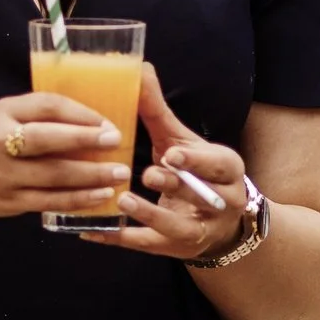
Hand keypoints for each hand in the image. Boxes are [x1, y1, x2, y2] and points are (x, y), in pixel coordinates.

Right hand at [0, 91, 134, 222]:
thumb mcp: (4, 114)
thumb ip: (40, 113)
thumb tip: (92, 119)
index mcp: (2, 114)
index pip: (45, 107)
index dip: (79, 113)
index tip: (107, 121)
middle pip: (48, 141)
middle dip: (86, 141)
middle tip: (118, 142)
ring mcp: (3, 177)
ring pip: (52, 177)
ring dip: (90, 176)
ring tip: (119, 174)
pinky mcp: (8, 203)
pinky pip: (48, 202)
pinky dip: (77, 200)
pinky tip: (99, 196)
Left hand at [82, 65, 247, 260]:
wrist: (218, 223)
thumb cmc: (195, 171)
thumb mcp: (182, 140)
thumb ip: (159, 111)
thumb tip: (139, 69)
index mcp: (226, 169)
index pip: (218, 164)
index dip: (197, 161)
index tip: (173, 155)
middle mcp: (222, 202)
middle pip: (201, 195)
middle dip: (177, 186)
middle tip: (149, 174)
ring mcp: (201, 230)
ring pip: (180, 227)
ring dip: (152, 216)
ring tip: (124, 201)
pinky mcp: (178, 250)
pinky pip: (149, 246)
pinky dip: (121, 239)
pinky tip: (92, 230)